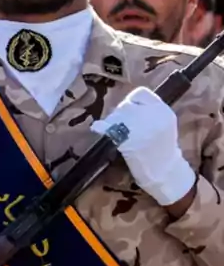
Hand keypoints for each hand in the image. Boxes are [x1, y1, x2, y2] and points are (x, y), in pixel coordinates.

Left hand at [90, 87, 195, 206]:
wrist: (166, 172)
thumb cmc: (161, 149)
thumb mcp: (162, 124)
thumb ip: (147, 111)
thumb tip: (123, 105)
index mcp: (163, 110)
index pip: (140, 93)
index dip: (130, 101)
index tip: (128, 111)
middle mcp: (155, 116)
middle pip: (126, 105)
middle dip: (118, 115)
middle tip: (116, 125)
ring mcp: (143, 128)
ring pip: (117, 116)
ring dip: (110, 122)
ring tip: (110, 130)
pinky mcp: (131, 142)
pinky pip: (110, 130)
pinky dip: (101, 128)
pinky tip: (98, 129)